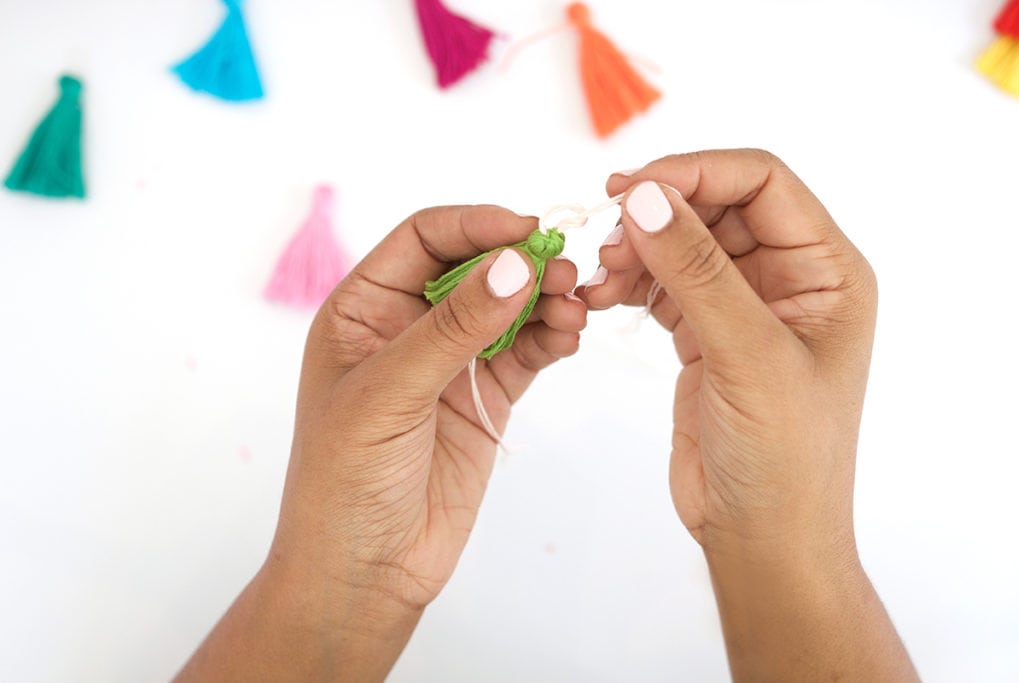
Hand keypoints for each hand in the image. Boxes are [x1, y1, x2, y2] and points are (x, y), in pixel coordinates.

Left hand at [177, 205, 584, 680]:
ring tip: (576, 304)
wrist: (366, 572)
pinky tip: (570, 335)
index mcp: (363, 310)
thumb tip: (514, 265)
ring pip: (508, 308)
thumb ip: (453, 328)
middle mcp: (407, 327)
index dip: (474, 225)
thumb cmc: (345, 481)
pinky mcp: (485, 398)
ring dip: (545, 298)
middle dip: (521, 262)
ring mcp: (450, 362)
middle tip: (565, 269)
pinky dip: (552, 337)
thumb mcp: (390, 395)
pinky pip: (526, 351)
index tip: (526, 228)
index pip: (423, 240)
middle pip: (475, 267)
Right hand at [582, 150, 874, 552]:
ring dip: (636, 250)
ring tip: (599, 279)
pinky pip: (662, 284)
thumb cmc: (784, 456)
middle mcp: (790, 278)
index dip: (697, 171)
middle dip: (658, 214)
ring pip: (682, 244)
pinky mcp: (704, 334)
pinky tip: (602, 298)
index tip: (631, 189)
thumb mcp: (748, 355)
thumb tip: (647, 197)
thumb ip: (697, 272)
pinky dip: (629, 282)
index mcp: (827, 271)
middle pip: (716, 206)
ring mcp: (744, 306)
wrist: (762, 536)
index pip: (762, 182)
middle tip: (606, 238)